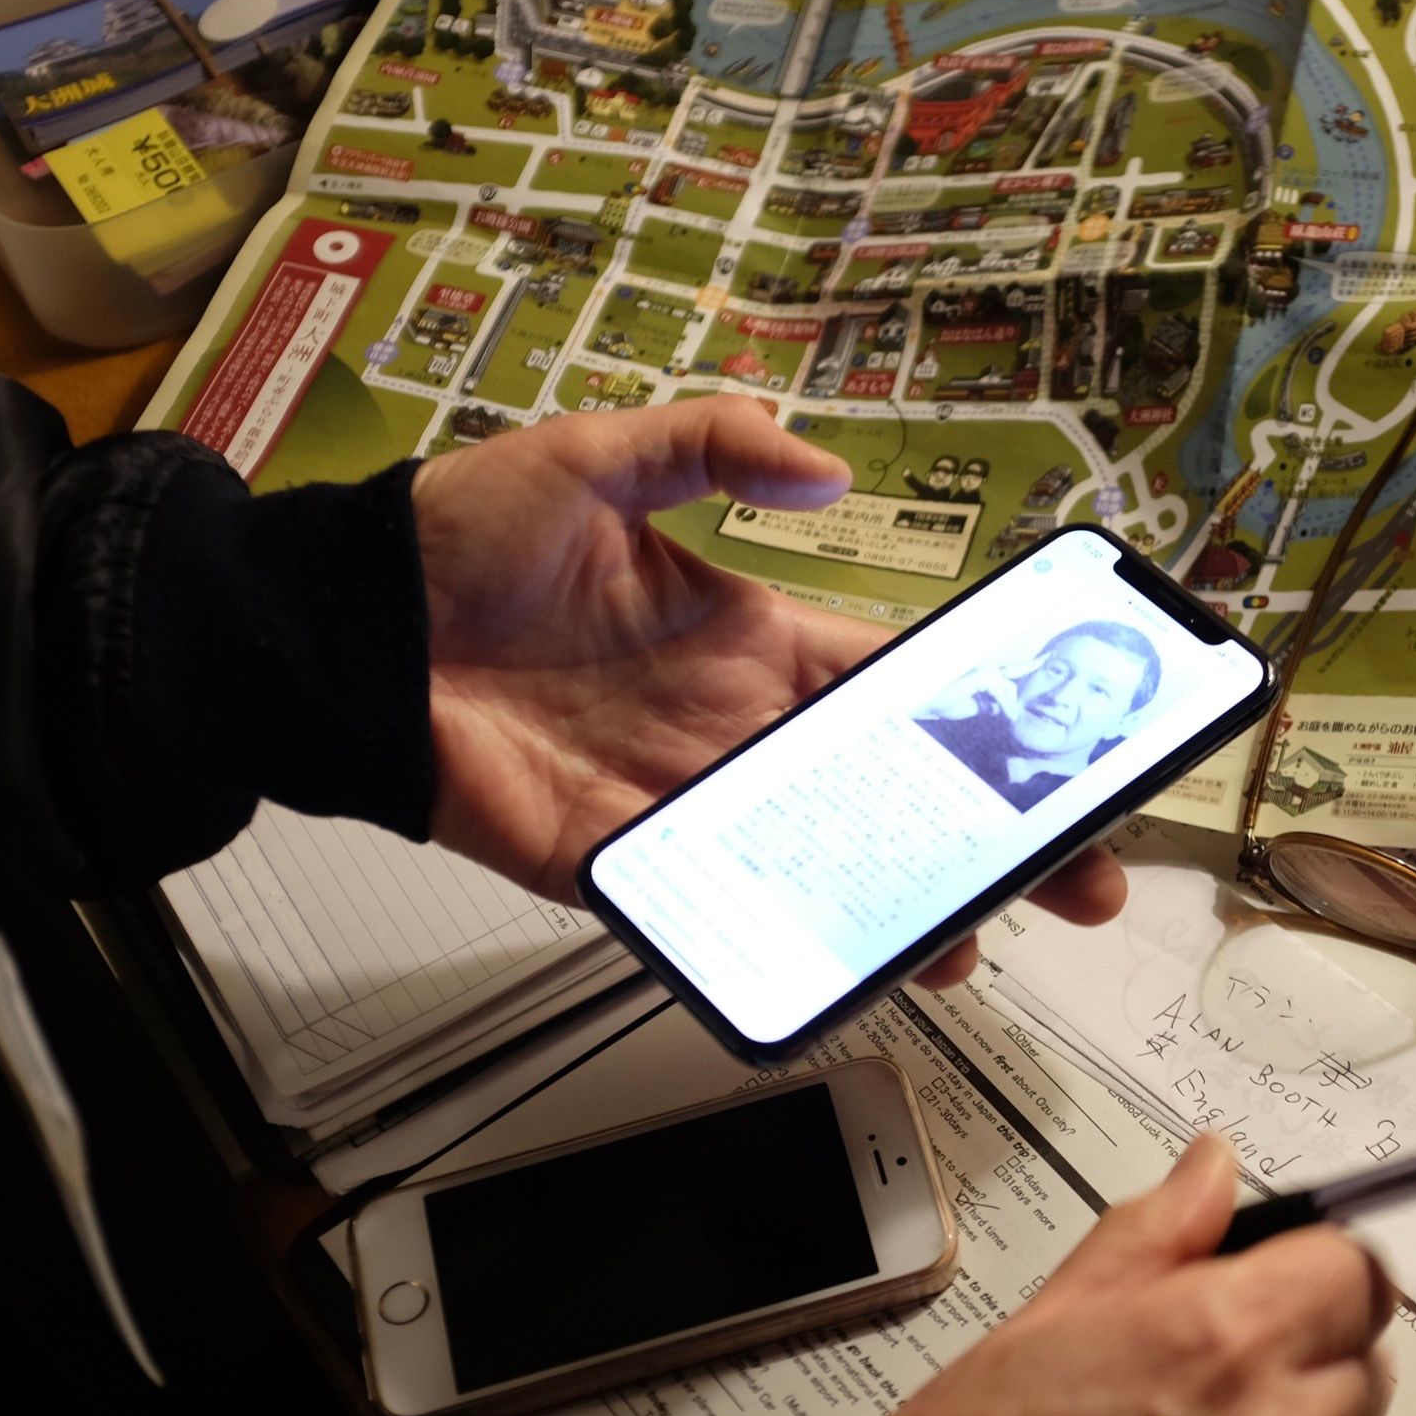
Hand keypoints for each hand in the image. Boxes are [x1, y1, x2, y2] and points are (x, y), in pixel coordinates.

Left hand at [409, 398, 1121, 983]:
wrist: (341, 633)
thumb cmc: (463, 539)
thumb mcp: (597, 457)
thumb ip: (712, 444)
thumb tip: (830, 471)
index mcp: (757, 642)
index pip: (894, 685)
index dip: (982, 713)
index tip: (1066, 740)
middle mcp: (740, 732)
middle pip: (891, 796)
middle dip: (989, 838)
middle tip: (1074, 876)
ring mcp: (689, 807)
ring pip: (826, 871)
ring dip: (906, 911)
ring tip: (971, 944)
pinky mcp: (623, 868)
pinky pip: (719, 917)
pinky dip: (786, 949)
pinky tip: (852, 971)